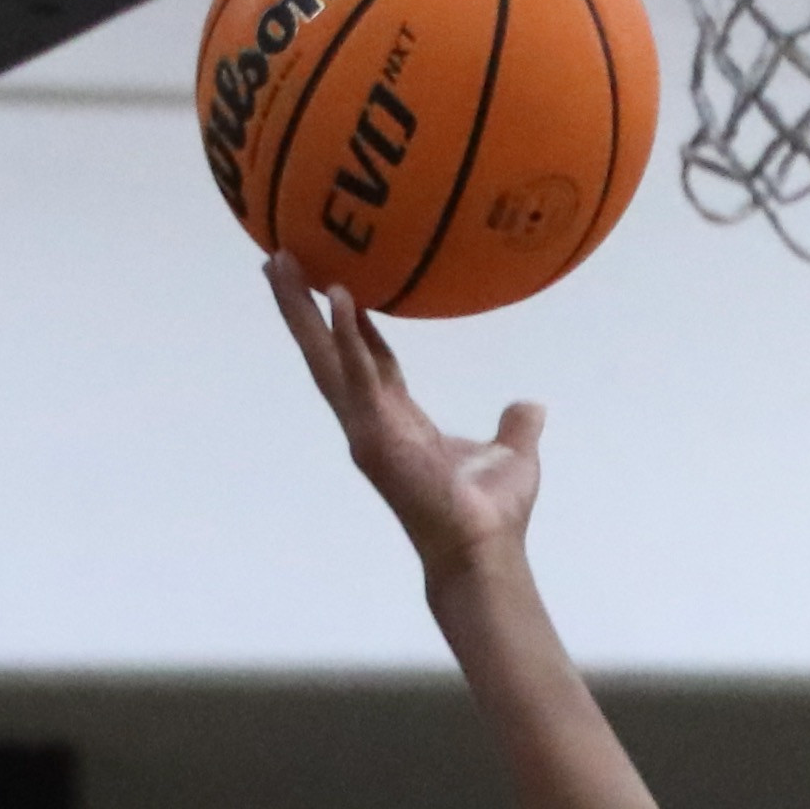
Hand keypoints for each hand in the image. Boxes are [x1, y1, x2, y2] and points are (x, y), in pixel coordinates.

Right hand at [265, 252, 542, 586]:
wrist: (485, 549)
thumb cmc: (492, 514)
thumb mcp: (511, 455)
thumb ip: (515, 428)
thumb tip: (531, 406)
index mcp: (398, 421)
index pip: (368, 362)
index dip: (352, 327)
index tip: (335, 286)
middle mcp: (372, 421)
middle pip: (328, 353)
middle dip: (300, 309)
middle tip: (278, 259)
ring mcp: (366, 428)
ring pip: (325, 357)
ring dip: (300, 310)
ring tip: (279, 262)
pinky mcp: (375, 434)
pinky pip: (359, 374)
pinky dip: (347, 336)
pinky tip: (336, 295)